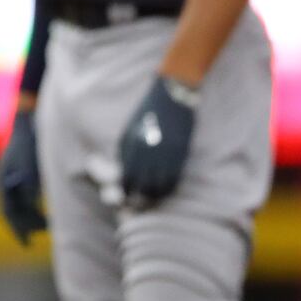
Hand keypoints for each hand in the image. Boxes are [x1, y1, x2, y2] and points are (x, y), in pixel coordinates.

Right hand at [0, 110, 46, 243]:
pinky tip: (46, 210)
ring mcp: (13, 176)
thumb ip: (29, 188)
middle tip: (43, 236)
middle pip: (14, 210)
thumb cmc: (30, 145)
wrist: (29, 122)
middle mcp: (7, 181)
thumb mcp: (30, 169)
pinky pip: (26, 195)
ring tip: (47, 225)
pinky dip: (34, 205)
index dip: (18, 230)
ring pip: (21, 203)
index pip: (9, 213)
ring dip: (31, 216)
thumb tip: (31, 205)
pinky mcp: (22, 172)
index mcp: (4, 182)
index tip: (27, 244)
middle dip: (27, 225)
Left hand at [118, 75, 197, 205]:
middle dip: (138, 198)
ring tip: (153, 199)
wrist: (171, 95)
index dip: (125, 191)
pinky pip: (172, 180)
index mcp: (129, 144)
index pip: (124, 178)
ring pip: (156, 188)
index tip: (127, 198)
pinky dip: (168, 189)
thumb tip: (123, 169)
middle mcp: (143, 151)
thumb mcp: (131, 128)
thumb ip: (126, 148)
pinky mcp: (178, 153)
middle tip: (139, 205)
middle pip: (138, 186)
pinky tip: (167, 190)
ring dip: (154, 196)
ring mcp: (161, 153)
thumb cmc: (150, 110)